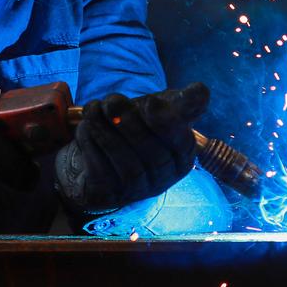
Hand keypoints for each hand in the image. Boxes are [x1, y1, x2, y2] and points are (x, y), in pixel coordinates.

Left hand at [54, 82, 209, 212]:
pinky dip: (92, 147)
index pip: (183, 145)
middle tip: (112, 101)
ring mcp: (135, 191)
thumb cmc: (133, 129)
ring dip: (107, 133)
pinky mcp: (107, 195)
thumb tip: (201, 90)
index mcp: (180, 157)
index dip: (167, 124)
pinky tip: (85, 128)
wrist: (95, 153)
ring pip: (128, 166)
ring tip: (93, 110)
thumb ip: (179, 101)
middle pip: (153, 156)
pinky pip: (103, 174)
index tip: (151, 101)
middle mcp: (162, 179)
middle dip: (130, 124)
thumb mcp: (156, 110)